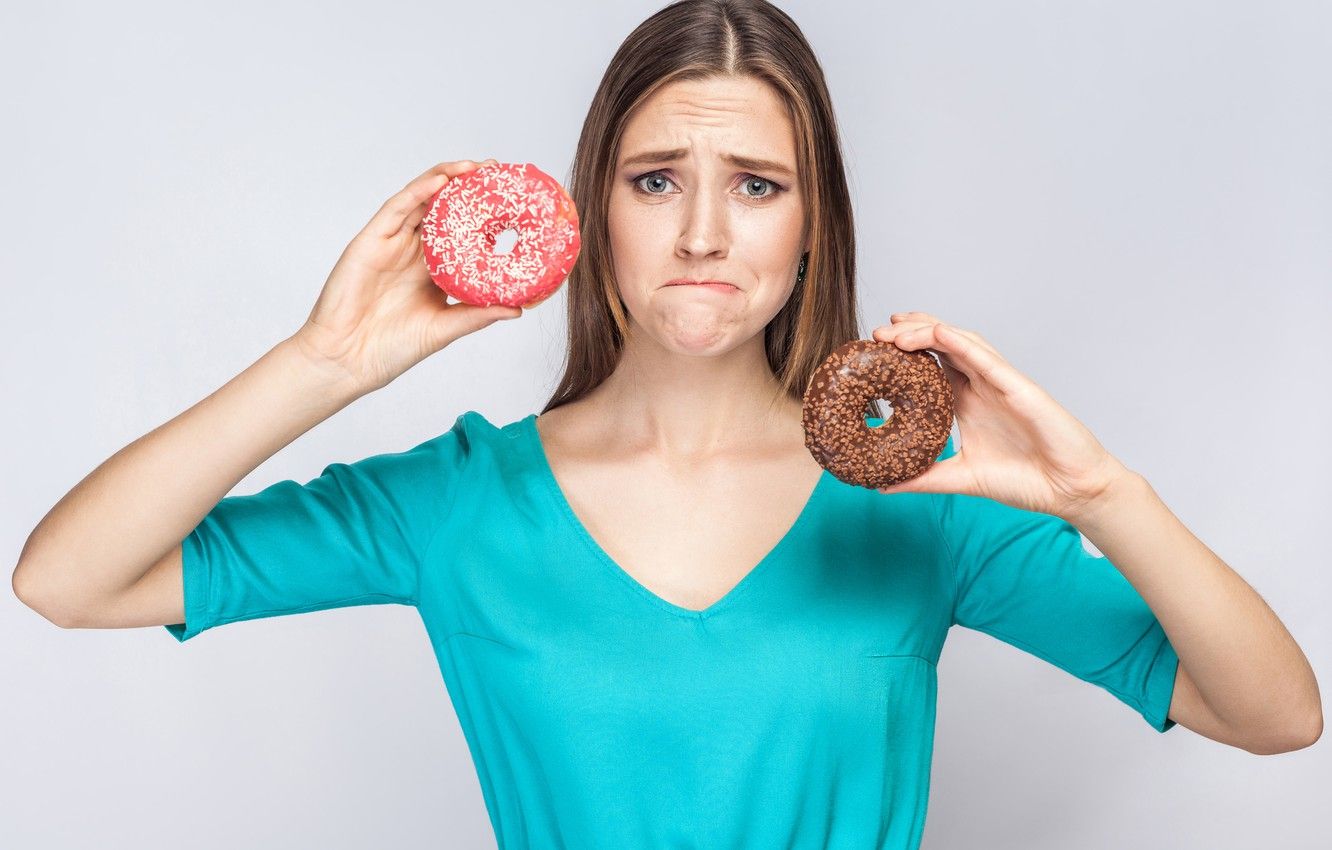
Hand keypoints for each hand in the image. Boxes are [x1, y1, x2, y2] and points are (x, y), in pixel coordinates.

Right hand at [292, 159, 521, 392]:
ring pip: (422, 199)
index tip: (513, 203)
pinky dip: (419, 191)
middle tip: (497, 172)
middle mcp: (414, 252)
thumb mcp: (444, 329)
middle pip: (444, 209)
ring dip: (447, 179)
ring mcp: (393, 243)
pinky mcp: (371, 240)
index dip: (485, 216)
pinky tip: (441, 181)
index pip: (462, 234)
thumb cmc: (390, 348)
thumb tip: (518, 309)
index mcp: (433, 271)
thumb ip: (477, 315)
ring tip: (475, 168)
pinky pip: (397, 208)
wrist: (347, 360)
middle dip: (469, 187)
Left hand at [870, 312, 1130, 520]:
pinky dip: (963, 344)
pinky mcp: (1022, 389)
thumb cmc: (1026, 480)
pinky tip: (939, 333)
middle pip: (943, 346)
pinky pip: (989, 360)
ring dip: (929, 331)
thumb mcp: (962, 477)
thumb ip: (925, 478)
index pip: (932, 365)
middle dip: (911, 332)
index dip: (905, 353)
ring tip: (897, 329)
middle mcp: (983, 386)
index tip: (874, 350)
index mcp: (969, 401)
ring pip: (962, 343)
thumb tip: (882, 485)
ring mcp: (1002, 384)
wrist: (1070, 491)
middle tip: (878, 333)